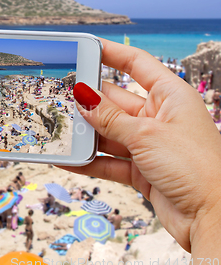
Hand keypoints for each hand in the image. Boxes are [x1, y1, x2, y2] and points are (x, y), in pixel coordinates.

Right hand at [61, 39, 220, 254]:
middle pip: (115, 102)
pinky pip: (109, 161)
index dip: (111, 53)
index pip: (137, 64)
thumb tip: (83, 97)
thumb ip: (110, 118)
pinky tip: (69, 159)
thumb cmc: (196, 167)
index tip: (85, 47)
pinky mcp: (141, 170)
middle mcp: (159, 117)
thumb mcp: (146, 135)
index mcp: (170, 96)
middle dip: (88, 102)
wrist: (213, 217)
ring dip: (86, 135)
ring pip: (109, 133)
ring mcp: (149, 144)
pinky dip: (89, 162)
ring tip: (59, 131)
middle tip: (59, 98)